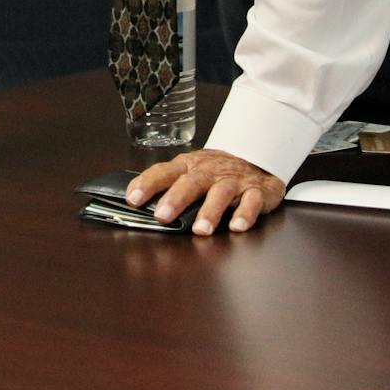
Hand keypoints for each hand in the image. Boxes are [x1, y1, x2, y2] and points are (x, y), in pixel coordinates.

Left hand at [127, 149, 286, 234]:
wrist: (257, 159)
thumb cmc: (215, 171)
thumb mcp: (191, 171)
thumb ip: (170, 186)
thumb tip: (137, 204)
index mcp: (188, 166)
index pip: (164, 172)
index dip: (147, 184)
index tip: (132, 199)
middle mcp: (210, 172)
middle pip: (191, 182)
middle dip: (175, 199)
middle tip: (162, 216)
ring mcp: (234, 181)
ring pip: (221, 193)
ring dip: (210, 211)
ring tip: (200, 230)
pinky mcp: (257, 191)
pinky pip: (252, 202)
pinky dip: (245, 214)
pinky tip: (237, 227)